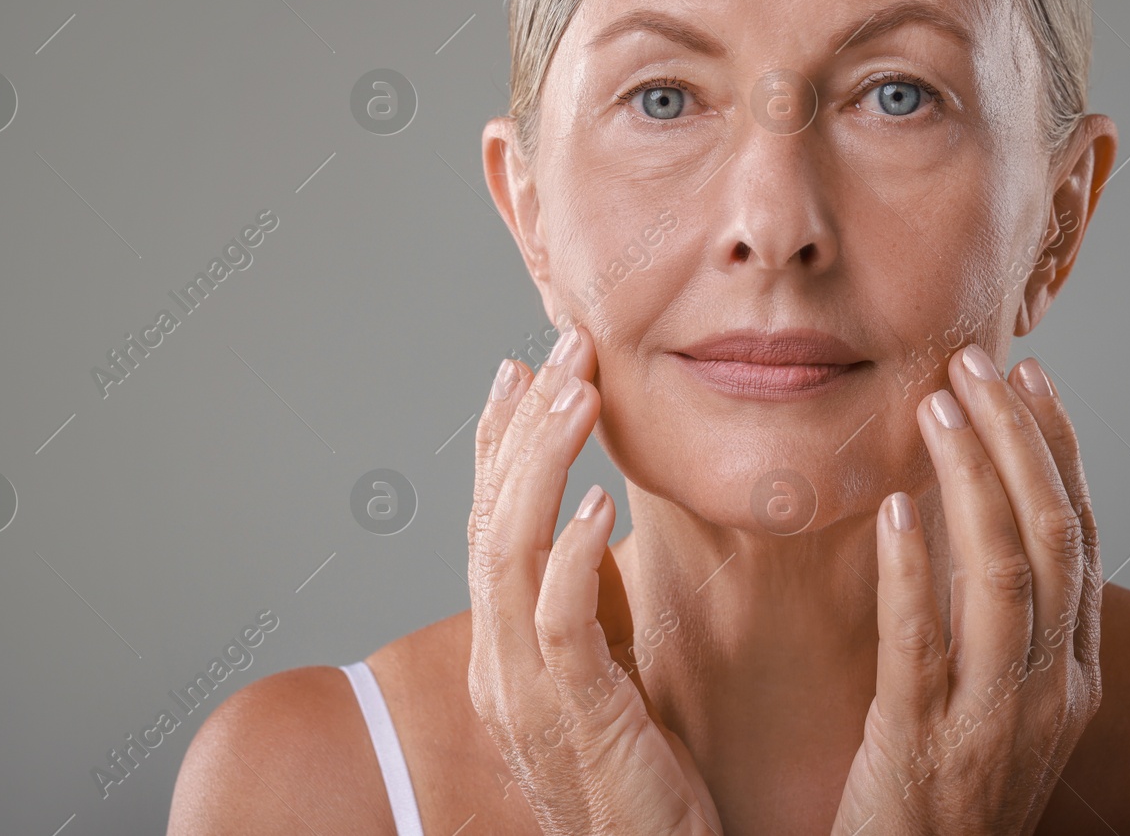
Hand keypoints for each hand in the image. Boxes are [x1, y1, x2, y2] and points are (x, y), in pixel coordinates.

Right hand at [467, 321, 722, 835]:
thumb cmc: (640, 780)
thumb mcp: (609, 673)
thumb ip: (590, 605)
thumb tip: (594, 527)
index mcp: (505, 649)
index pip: (489, 524)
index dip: (501, 443)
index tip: (521, 369)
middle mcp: (498, 664)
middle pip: (492, 522)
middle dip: (525, 428)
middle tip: (562, 348)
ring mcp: (528, 693)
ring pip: (510, 555)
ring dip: (543, 464)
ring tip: (576, 393)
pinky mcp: (577, 720)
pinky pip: (560, 625)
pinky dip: (572, 556)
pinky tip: (598, 502)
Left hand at [832, 345, 1102, 835]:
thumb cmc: (948, 791)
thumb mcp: (999, 704)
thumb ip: (998, 622)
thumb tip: (964, 513)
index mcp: (1074, 675)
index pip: (1082, 539)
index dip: (1060, 452)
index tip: (1033, 380)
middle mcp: (1051, 691)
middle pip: (1053, 538)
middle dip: (1018, 440)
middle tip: (976, 364)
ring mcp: (995, 720)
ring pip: (1003, 576)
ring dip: (972, 479)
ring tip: (939, 408)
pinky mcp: (924, 745)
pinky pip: (923, 646)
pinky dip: (914, 573)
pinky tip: (895, 513)